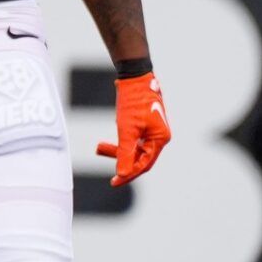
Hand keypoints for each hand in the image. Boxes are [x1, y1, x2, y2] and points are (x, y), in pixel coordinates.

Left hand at [96, 69, 170, 186]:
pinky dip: (121, 144)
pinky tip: (107, 143)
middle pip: (141, 158)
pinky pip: (133, 141)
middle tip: (105, 164)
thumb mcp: (127, 129)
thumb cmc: (133, 102)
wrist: (134, 78)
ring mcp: (152, 131)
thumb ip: (125, 153)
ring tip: (100, 147)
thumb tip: (122, 174)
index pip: (145, 164)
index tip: (113, 182)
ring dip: (119, 151)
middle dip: (122, 162)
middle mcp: (160, 137)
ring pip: (136, 149)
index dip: (129, 174)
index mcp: (161, 139)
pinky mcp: (145, 125)